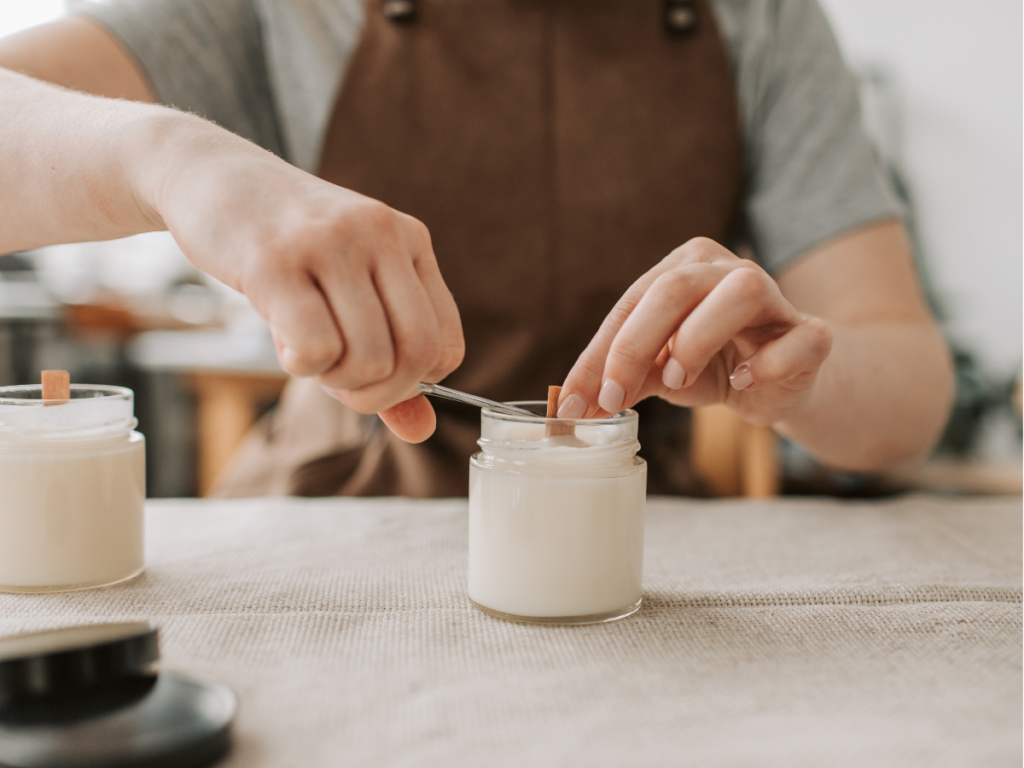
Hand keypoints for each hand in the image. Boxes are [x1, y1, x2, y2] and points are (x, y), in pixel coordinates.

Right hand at [152, 127, 463, 441]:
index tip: (372, 376)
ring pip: (368, 358)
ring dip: (332, 377)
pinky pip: (315, 348)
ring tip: (304, 346)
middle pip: (415, 357)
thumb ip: (389, 362)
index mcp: (411, 241)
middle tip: (337, 378)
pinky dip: (300, 365)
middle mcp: (381, 236)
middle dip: (376, 393)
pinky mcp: (275, 260)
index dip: (411, 384)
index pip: (447, 345)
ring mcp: (331, 244)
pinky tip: (282, 339)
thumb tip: (423, 431)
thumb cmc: (288, 246)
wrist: (212, 175)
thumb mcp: (350, 290)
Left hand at [557, 237, 831, 426]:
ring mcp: (775, 297)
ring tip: (678, 381)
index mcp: (683, 269)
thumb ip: (625, 379)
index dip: (600, 354)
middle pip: (675, 287)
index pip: (632, 304)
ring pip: (742, 291)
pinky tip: (743, 381)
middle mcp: (726, 270)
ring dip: (698, 338)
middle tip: (614, 396)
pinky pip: (800, 338)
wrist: (779, 381)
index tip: (576, 402)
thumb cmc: (710, 366)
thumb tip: (578, 404)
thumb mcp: (659, 372)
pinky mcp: (812, 334)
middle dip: (635, 345)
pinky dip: (767, 363)